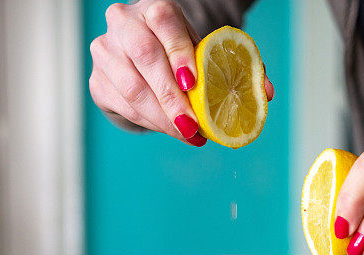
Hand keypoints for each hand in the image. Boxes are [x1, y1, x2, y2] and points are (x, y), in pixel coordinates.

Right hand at [89, 1, 274, 145]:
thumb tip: (265, 92)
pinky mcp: (97, 80)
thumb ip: (235, 68)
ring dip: (162, 117)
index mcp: (154, 8)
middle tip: (192, 125)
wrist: (141, 58)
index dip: (179, 53)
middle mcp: (124, 23)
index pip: (164, 21)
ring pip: (131, 87)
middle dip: (171, 97)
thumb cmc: (181, 54)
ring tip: (187, 134)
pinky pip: (123, 106)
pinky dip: (150, 123)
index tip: (193, 83)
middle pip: (144, 56)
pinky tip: (169, 130)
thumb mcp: (206, 53)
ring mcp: (105, 51)